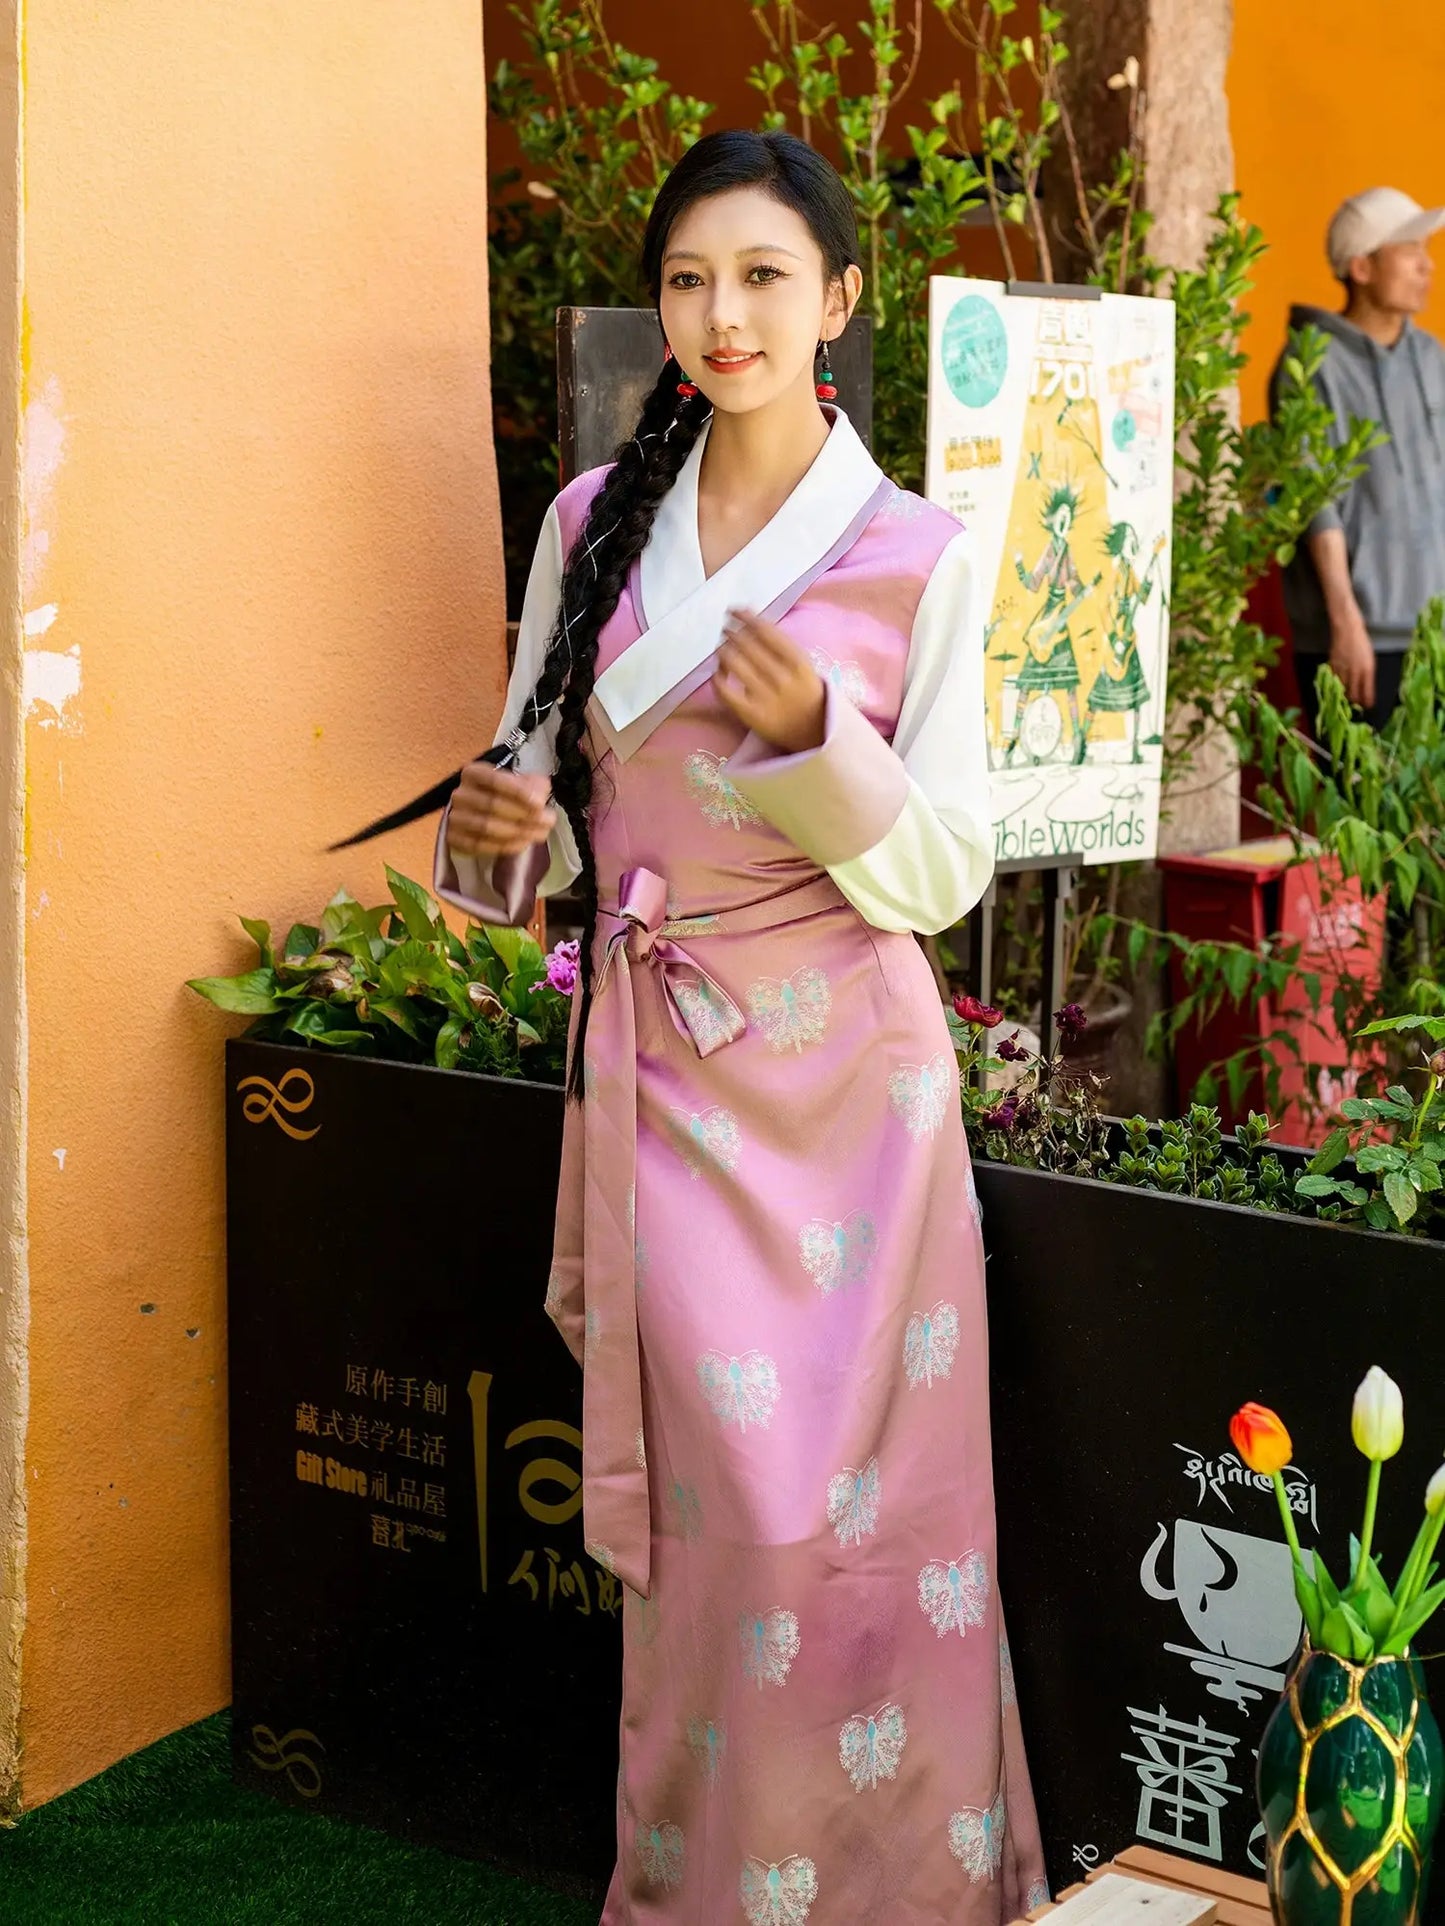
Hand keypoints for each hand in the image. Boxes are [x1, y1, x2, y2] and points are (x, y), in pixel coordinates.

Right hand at [446, 760, 555, 858]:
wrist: (479, 814)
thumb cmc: (503, 795)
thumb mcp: (519, 784)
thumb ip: (533, 784)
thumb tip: (541, 791)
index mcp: (473, 773)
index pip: (494, 779)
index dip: (518, 792)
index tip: (540, 804)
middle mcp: (460, 793)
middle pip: (491, 805)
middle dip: (524, 815)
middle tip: (548, 821)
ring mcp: (454, 817)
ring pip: (486, 827)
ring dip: (517, 832)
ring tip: (539, 833)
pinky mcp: (453, 838)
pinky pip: (479, 845)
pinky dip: (504, 846)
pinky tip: (523, 843)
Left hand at [715, 608, 826, 752]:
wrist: (815, 732)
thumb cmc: (805, 692)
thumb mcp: (803, 666)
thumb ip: (781, 646)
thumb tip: (750, 620)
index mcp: (798, 662)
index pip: (765, 631)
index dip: (746, 617)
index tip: (734, 610)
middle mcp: (782, 678)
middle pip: (747, 644)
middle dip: (731, 632)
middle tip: (724, 629)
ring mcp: (766, 697)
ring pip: (734, 663)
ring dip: (723, 650)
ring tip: (720, 648)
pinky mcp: (751, 715)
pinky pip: (725, 691)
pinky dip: (718, 677)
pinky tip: (718, 672)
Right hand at [1327, 605, 1375, 709]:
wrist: (1347, 630)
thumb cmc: (1362, 642)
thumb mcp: (1370, 659)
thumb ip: (1367, 674)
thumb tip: (1366, 688)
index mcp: (1367, 669)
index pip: (1367, 691)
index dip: (1368, 701)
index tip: (1369, 706)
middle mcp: (1355, 672)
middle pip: (1353, 694)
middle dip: (1355, 701)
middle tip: (1357, 705)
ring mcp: (1343, 670)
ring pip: (1343, 689)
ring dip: (1346, 695)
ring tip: (1348, 698)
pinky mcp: (1333, 666)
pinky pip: (1335, 681)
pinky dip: (1337, 685)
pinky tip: (1339, 686)